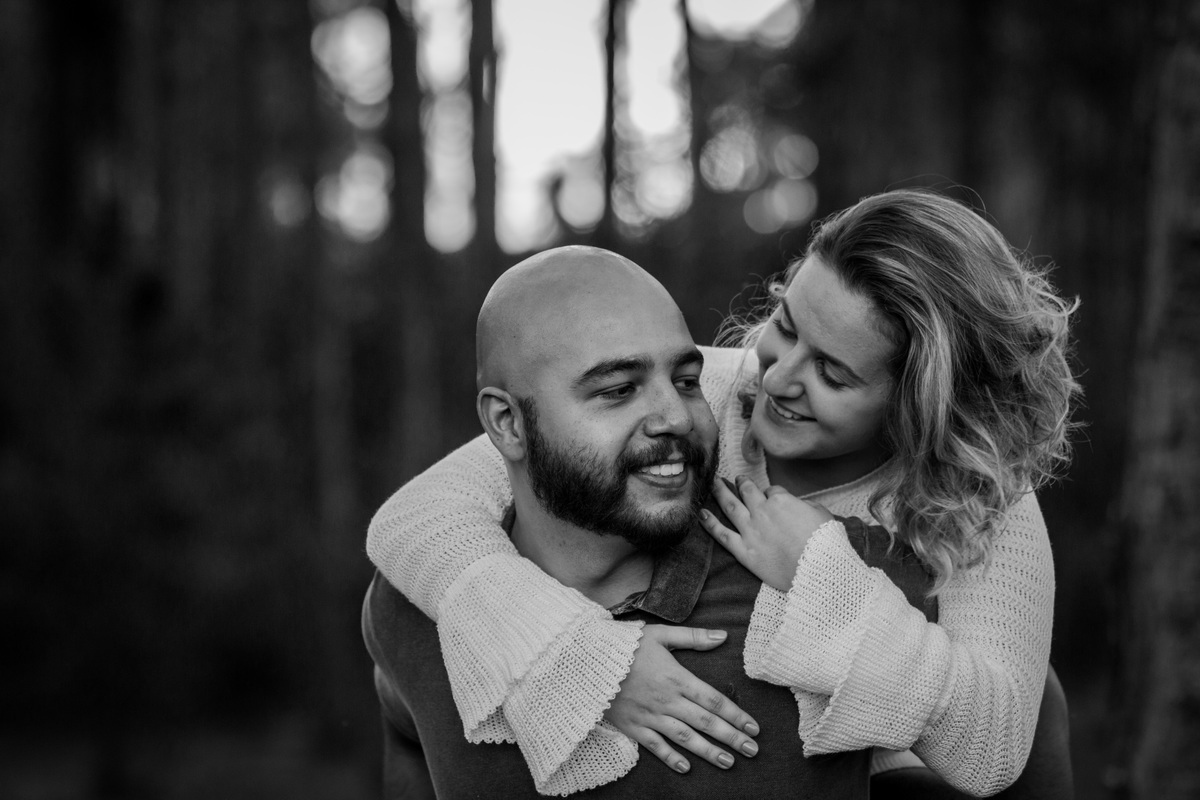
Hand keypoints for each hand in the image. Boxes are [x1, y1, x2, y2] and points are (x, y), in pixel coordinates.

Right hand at [603, 624, 760, 773]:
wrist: (587, 660)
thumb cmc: (625, 645)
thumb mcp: (660, 634)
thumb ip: (693, 637)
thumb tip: (723, 636)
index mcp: (676, 677)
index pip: (713, 700)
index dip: (736, 714)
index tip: (754, 727)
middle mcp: (667, 701)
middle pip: (705, 722)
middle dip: (731, 737)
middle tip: (753, 750)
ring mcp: (650, 716)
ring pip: (685, 738)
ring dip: (708, 752)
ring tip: (729, 762)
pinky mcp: (633, 727)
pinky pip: (655, 746)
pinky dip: (671, 758)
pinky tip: (686, 768)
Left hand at [700, 476, 834, 591]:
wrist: (818, 570)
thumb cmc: (825, 542)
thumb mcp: (822, 514)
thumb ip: (806, 506)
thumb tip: (799, 506)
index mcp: (781, 501)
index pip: (773, 491)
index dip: (773, 494)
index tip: (773, 497)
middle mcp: (762, 512)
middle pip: (747, 491)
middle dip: (742, 483)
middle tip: (737, 477)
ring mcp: (750, 531)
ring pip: (730, 506)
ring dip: (720, 492)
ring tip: (713, 483)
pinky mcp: (744, 551)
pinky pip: (722, 534)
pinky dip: (709, 523)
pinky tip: (701, 514)